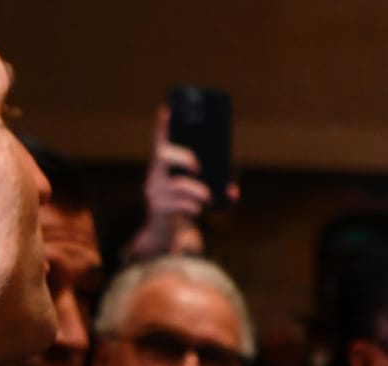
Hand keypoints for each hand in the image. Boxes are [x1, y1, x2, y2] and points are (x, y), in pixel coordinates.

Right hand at [127, 106, 240, 260]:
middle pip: (163, 156)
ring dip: (197, 190)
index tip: (166, 109)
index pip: (160, 142)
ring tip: (208, 197)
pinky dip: (194, 207)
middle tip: (198, 167)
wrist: (164, 233)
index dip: (162, 127)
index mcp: (163, 167)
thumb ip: (210, 186)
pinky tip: (198, 210)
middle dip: (183, 157)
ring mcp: (154, 192)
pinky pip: (179, 204)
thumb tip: (233, 192)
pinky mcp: (159, 209)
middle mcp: (155, 176)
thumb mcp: (192, 193)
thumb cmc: (181, 205)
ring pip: (178, 184)